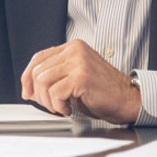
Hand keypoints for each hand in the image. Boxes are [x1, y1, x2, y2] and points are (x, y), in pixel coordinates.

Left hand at [20, 40, 141, 124]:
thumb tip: (29, 88)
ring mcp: (78, 62)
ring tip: (60, 107)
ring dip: (48, 101)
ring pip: (43, 81)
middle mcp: (75, 50)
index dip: (27, 77)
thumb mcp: (75, 78)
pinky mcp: (81, 77)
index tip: (27, 92)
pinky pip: (55, 92)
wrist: (128, 100)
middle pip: (37, 70)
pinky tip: (69, 109)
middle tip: (50, 105)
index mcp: (73, 47)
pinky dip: (58, 106)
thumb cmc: (104, 92)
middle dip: (38, 93)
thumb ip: (55, 76)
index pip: (38, 58)